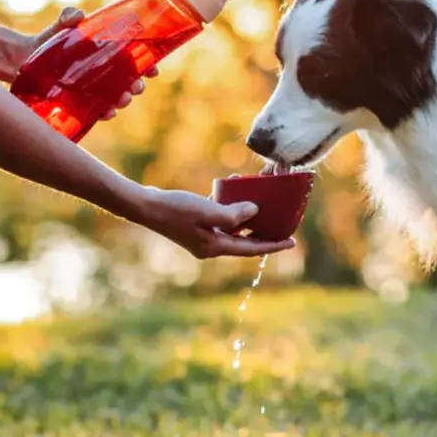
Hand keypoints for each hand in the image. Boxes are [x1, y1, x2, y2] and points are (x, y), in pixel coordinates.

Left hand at [28, 7, 157, 119]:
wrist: (25, 59)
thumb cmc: (49, 40)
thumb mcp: (60, 27)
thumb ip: (67, 17)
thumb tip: (78, 15)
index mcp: (109, 54)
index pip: (135, 61)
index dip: (148, 66)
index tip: (154, 69)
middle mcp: (106, 73)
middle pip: (130, 82)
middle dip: (137, 86)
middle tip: (137, 86)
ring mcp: (94, 89)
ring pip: (117, 98)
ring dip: (124, 100)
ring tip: (123, 99)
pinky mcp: (81, 102)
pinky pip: (98, 111)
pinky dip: (106, 112)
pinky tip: (108, 112)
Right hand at [139, 187, 295, 258]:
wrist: (144, 206)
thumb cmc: (175, 209)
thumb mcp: (207, 211)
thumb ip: (233, 215)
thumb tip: (254, 213)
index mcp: (215, 247)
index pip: (251, 248)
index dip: (272, 245)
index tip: (292, 242)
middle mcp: (211, 246)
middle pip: (244, 241)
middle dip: (263, 232)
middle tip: (283, 225)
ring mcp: (202, 236)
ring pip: (233, 228)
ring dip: (246, 215)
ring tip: (263, 203)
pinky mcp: (195, 225)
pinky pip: (219, 218)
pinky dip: (229, 206)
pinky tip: (234, 188)